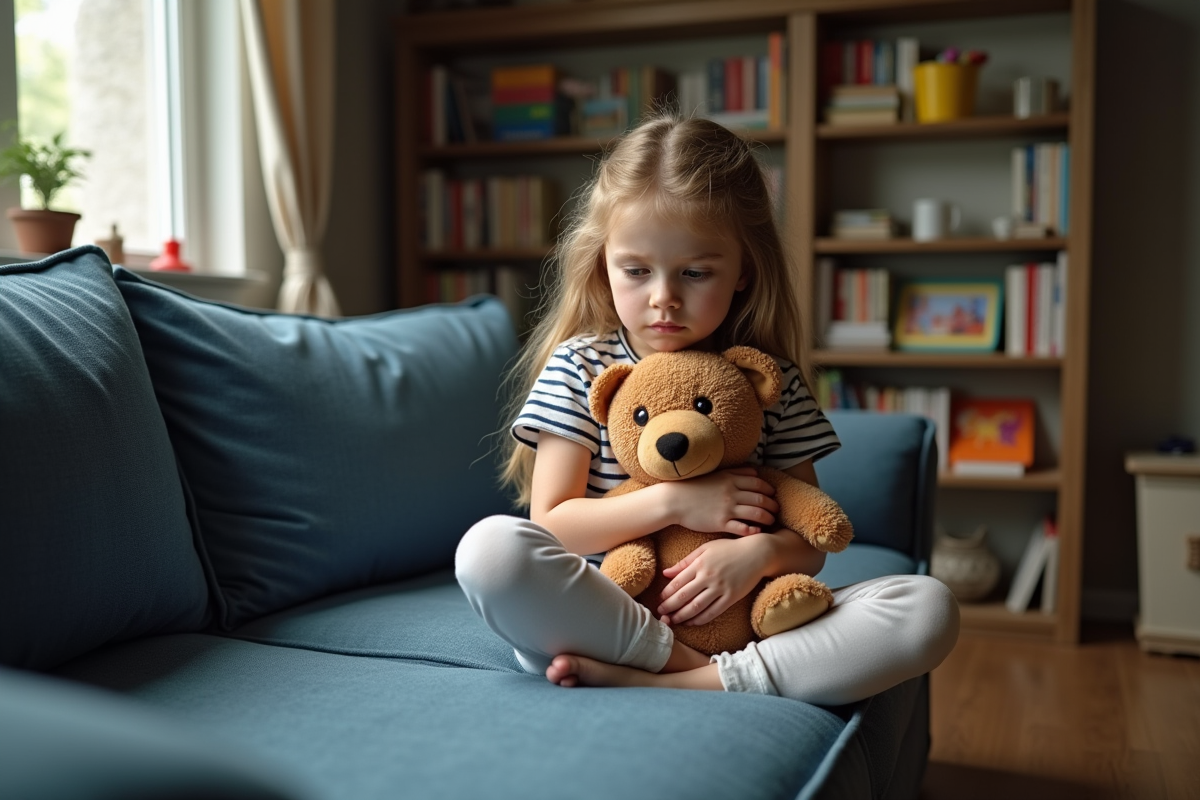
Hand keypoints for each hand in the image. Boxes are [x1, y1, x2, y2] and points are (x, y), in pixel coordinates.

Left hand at [656, 536, 772, 626]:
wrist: (757, 553)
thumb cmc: (729, 549)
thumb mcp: (705, 549)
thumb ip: (685, 561)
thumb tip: (666, 573)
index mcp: (700, 564)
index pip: (678, 582)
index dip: (666, 594)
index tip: (659, 601)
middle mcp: (709, 577)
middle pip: (684, 596)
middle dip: (670, 607)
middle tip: (661, 615)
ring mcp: (721, 588)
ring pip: (696, 607)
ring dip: (682, 616)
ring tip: (672, 621)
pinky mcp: (731, 597)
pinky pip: (713, 612)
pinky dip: (700, 619)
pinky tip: (691, 622)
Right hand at [668, 467, 778, 535]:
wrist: (674, 500)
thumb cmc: (694, 487)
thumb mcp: (716, 474)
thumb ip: (737, 472)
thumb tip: (755, 472)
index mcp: (731, 479)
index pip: (759, 484)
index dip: (770, 490)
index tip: (774, 495)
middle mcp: (732, 493)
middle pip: (761, 499)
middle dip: (773, 505)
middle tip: (777, 510)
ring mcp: (727, 508)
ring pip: (756, 513)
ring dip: (768, 518)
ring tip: (772, 521)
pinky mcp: (720, 523)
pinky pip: (742, 528)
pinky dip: (753, 530)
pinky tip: (758, 532)